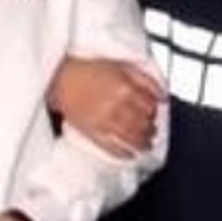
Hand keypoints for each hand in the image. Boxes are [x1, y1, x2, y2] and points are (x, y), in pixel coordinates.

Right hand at [47, 57, 162, 156]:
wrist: (59, 79)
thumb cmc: (87, 70)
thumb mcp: (119, 66)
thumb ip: (143, 79)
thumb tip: (162, 94)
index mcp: (125, 88)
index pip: (150, 105)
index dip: (155, 109)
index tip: (155, 110)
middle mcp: (117, 106)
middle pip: (143, 123)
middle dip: (151, 127)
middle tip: (153, 129)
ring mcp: (105, 122)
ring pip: (132, 137)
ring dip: (143, 142)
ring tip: (147, 143)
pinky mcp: (93, 133)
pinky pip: (113, 148)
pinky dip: (124, 153)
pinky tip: (131, 154)